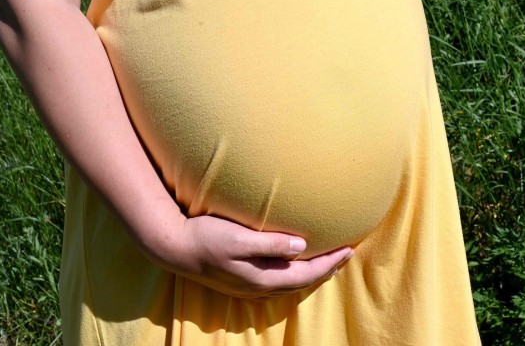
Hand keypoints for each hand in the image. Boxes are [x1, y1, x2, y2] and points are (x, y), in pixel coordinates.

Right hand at [171, 215, 353, 298]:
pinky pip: (278, 284)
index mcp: (262, 277)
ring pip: (291, 285)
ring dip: (312, 274)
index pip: (306, 273)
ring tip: (328, 263)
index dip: (330, 262)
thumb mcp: (238, 237)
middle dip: (327, 270)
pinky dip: (294, 276)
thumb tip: (300, 245)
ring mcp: (249, 288)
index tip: (349, 249)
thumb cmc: (205, 237)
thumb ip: (269, 243)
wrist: (175, 248)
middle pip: (302, 282)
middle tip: (347, 255)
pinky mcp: (241, 283)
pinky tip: (294, 268)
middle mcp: (258, 287)